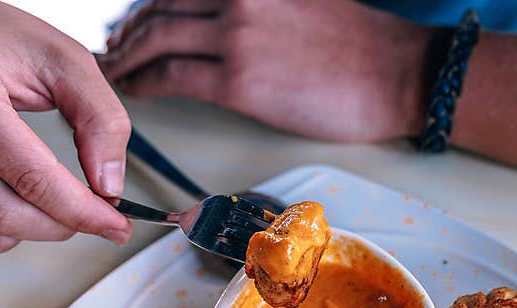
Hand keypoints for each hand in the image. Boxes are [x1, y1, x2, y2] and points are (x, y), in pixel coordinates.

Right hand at [0, 1, 131, 253]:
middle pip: (7, 213)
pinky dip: (4, 227)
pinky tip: (25, 208)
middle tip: (97, 218)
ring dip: (33, 230)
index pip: (34, 178)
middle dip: (63, 225)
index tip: (117, 225)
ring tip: (61, 208)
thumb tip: (111, 183)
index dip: (82, 212)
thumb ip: (99, 118)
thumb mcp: (63, 60)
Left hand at [99, 0, 431, 141]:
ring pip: (157, 39)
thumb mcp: (306, 4)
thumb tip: (230, 24)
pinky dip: (145, 83)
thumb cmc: (364, 48)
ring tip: (118, 72)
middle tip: (118, 49)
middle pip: (160, 6)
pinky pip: (172, 78)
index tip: (134, 22)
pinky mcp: (240, 80)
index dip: (147, 5)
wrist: (398, 75)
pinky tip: (136, 91)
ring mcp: (237, 34)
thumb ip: (263, 7)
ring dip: (129, 57)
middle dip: (131, 30)